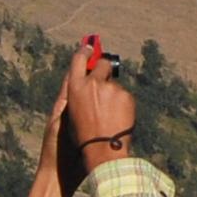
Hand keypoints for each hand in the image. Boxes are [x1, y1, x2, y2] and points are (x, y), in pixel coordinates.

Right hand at [59, 49, 136, 171]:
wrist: (103, 149)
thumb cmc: (83, 136)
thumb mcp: (71, 112)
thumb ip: (78, 94)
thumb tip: (83, 83)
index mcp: (75, 87)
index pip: (78, 59)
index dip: (85, 51)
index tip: (89, 47)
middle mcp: (93, 83)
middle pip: (102, 64)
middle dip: (105, 68)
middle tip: (106, 79)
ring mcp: (111, 88)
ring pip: (114, 84)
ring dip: (113, 95)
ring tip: (109, 116)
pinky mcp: (126, 95)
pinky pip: (124, 96)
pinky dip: (122, 105)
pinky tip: (118, 119)